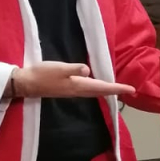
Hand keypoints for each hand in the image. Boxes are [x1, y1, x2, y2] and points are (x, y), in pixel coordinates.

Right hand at [11, 62, 135, 98]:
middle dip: (116, 91)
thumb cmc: (42, 74)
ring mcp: (73, 91)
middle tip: (130, 90)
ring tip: (118, 88)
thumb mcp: (58, 68)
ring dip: (108, 90)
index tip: (132, 89)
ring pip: (95, 92)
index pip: (103, 87)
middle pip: (102, 92)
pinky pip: (89, 90)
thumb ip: (73, 69)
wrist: (27, 83)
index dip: (118, 88)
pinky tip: (98, 85)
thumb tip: (87, 70)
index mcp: (79, 86)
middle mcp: (79, 91)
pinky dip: (98, 88)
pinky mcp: (68, 89)